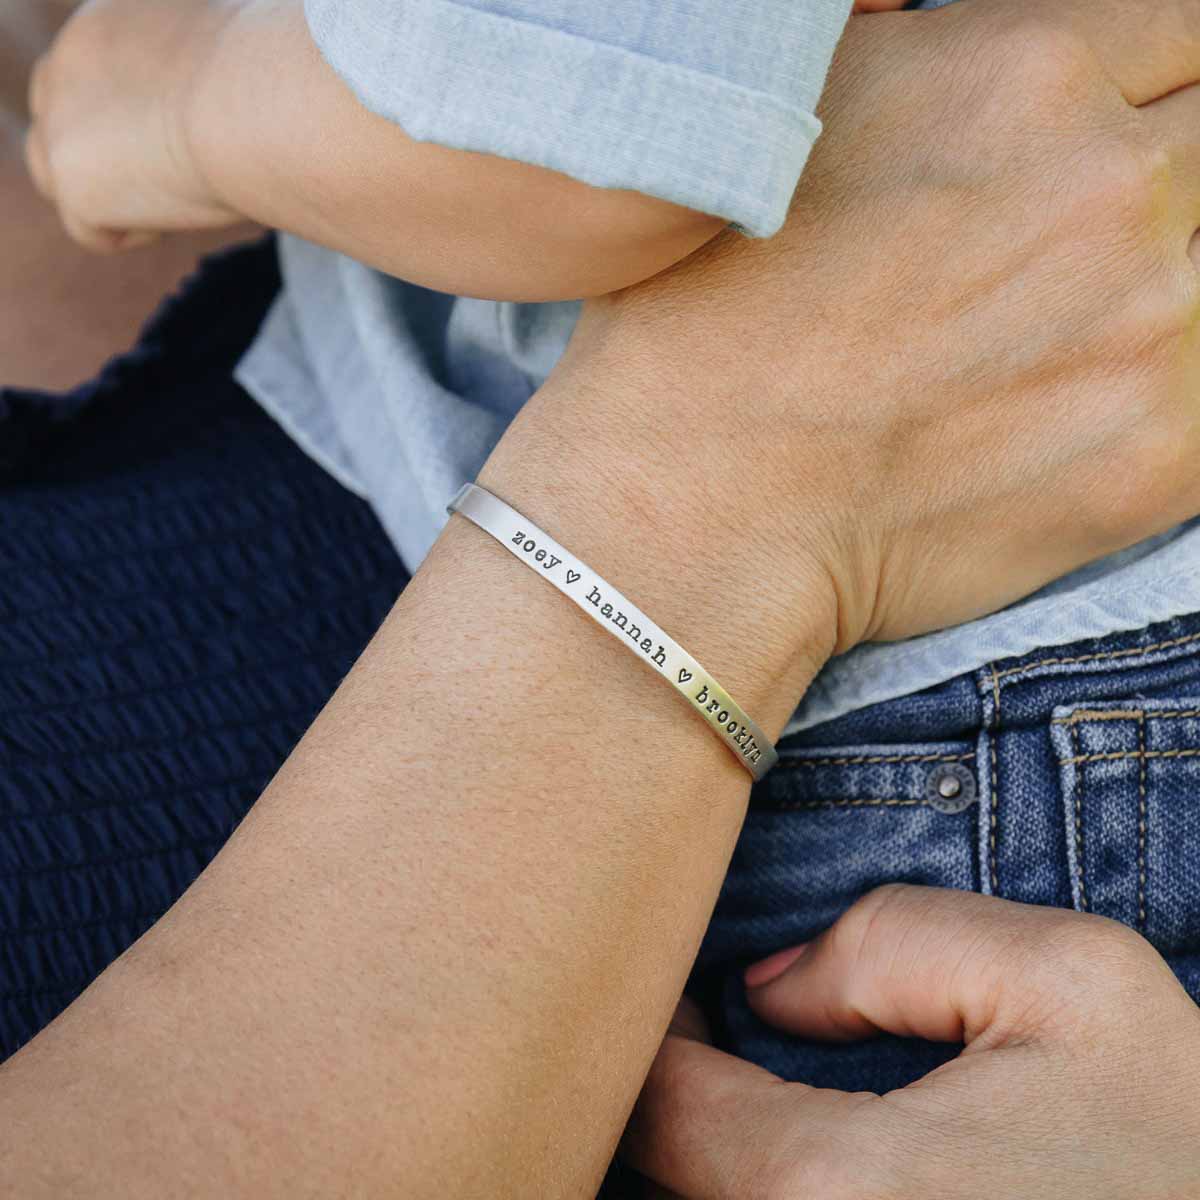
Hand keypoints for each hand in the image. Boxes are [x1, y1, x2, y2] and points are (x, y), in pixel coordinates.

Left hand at [24, 0, 241, 250]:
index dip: (137, 119)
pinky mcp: (69, 176)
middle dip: (113, 158)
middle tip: (184, 172)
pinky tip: (182, 208)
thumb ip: (203, 75)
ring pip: (54, 174)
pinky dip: (137, 232)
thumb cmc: (277, 83)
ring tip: (180, 193)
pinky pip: (88, 230)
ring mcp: (60, 119)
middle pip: (63, 124)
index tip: (193, 140)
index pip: (96, 81)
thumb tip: (237, 100)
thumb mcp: (234, 56)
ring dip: (113, 196)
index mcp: (108, 21)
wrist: (258, 105)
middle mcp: (66, 58)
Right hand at [489, 0, 1199, 698]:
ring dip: (1165, 297)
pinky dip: (1165, 393)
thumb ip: (956, 69)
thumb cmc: (707, 328)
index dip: (1143, 104)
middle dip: (1161, 194)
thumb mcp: (809, 128)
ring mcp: (1152, 326)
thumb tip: (1042, 80)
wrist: (692, 504)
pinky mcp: (1163, 457)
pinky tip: (1076, 412)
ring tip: (1057, 346)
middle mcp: (1110, 186)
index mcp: (1025, 76)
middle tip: (1065, 266)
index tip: (1102, 157)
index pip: (1187, 41)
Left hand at [625, 885, 1199, 1198]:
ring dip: (714, 1158)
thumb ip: (894, 941)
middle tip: (717, 1037)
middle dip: (678, 1100)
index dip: (657, 1032)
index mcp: (836, 1192)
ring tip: (758, 1091)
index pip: (661, 1108)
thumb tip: (769, 987)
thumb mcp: (1071, 983)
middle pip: (669, 1182)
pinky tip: (818, 1160)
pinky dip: (755, 1188)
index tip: (690, 993)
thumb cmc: (1188, 1143)